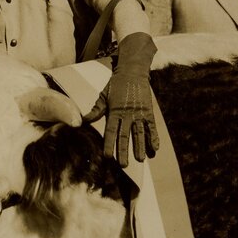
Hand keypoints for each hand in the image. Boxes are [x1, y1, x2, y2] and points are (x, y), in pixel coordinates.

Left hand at [84, 32, 158, 166]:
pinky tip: (155, 149)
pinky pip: (151, 127)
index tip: (108, 156)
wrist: (133, 72)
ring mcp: (139, 113)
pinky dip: (153, 138)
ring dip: (140, 147)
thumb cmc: (115, 85)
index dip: (109, 143)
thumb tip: (82, 121)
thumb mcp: (103, 96)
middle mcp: (127, 113)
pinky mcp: (148, 111)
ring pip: (140, 133)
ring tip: (141, 160)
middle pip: (125, 135)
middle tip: (123, 165)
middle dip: (124, 151)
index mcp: (114, 111)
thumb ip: (95, 110)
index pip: (111, 131)